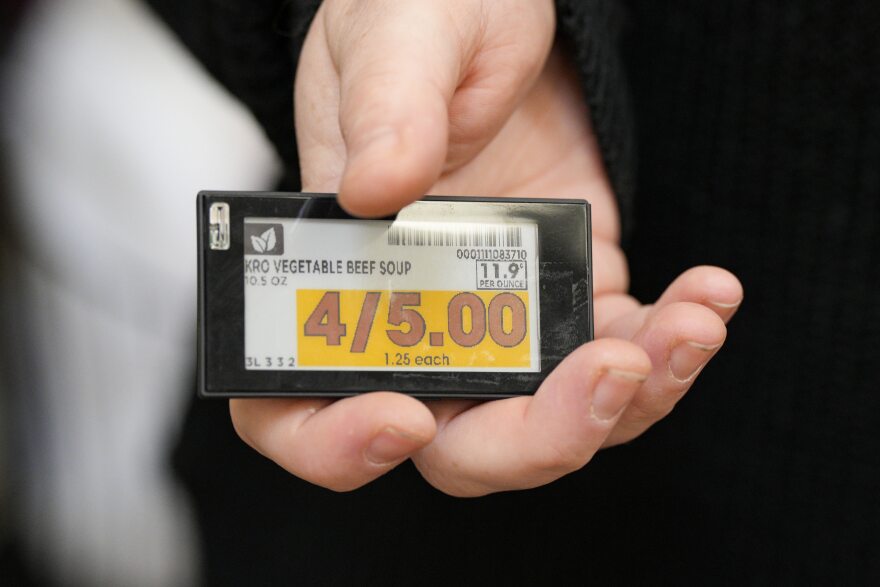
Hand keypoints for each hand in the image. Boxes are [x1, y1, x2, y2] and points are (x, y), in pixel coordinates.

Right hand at [230, 0, 742, 495]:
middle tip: (605, 370)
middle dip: (531, 438)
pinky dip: (669, 348)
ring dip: (626, 403)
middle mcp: (412, 319)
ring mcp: (497, 321)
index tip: (404, 416)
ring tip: (688, 326)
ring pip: (548, 424)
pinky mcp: (570, 301)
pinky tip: (705, 295)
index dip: (335, 441)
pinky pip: (620, 362)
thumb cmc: (422, 17)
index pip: (299, 403)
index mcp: (336, 274)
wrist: (502, 11)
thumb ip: (386, 105)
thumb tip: (376, 183)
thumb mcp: (396, 37)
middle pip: (453, 446)